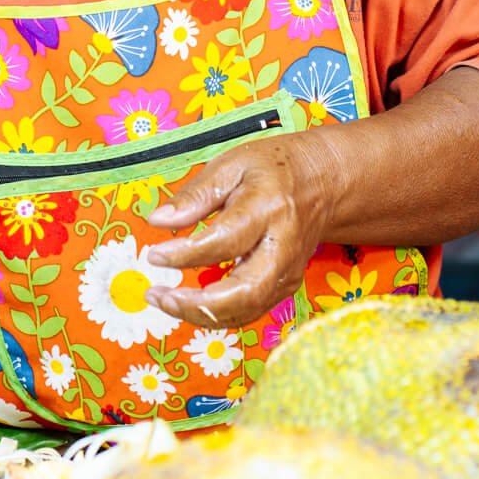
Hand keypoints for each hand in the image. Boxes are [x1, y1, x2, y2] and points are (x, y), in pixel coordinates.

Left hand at [143, 132, 337, 329]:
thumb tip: (157, 221)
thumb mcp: (231, 164)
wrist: (323, 181)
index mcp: (268, 208)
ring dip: (201, 314)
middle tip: (158, 295)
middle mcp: (282, 246)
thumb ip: (195, 195)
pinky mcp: (286, 285)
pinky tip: (190, 302)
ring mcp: (288, 270)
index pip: (225, 240)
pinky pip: (250, 310)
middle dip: (196, 302)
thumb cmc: (275, 169)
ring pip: (246, 309)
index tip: (154, 255)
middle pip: (243, 291)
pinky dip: (217, 314)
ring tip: (165, 300)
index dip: (185, 254)